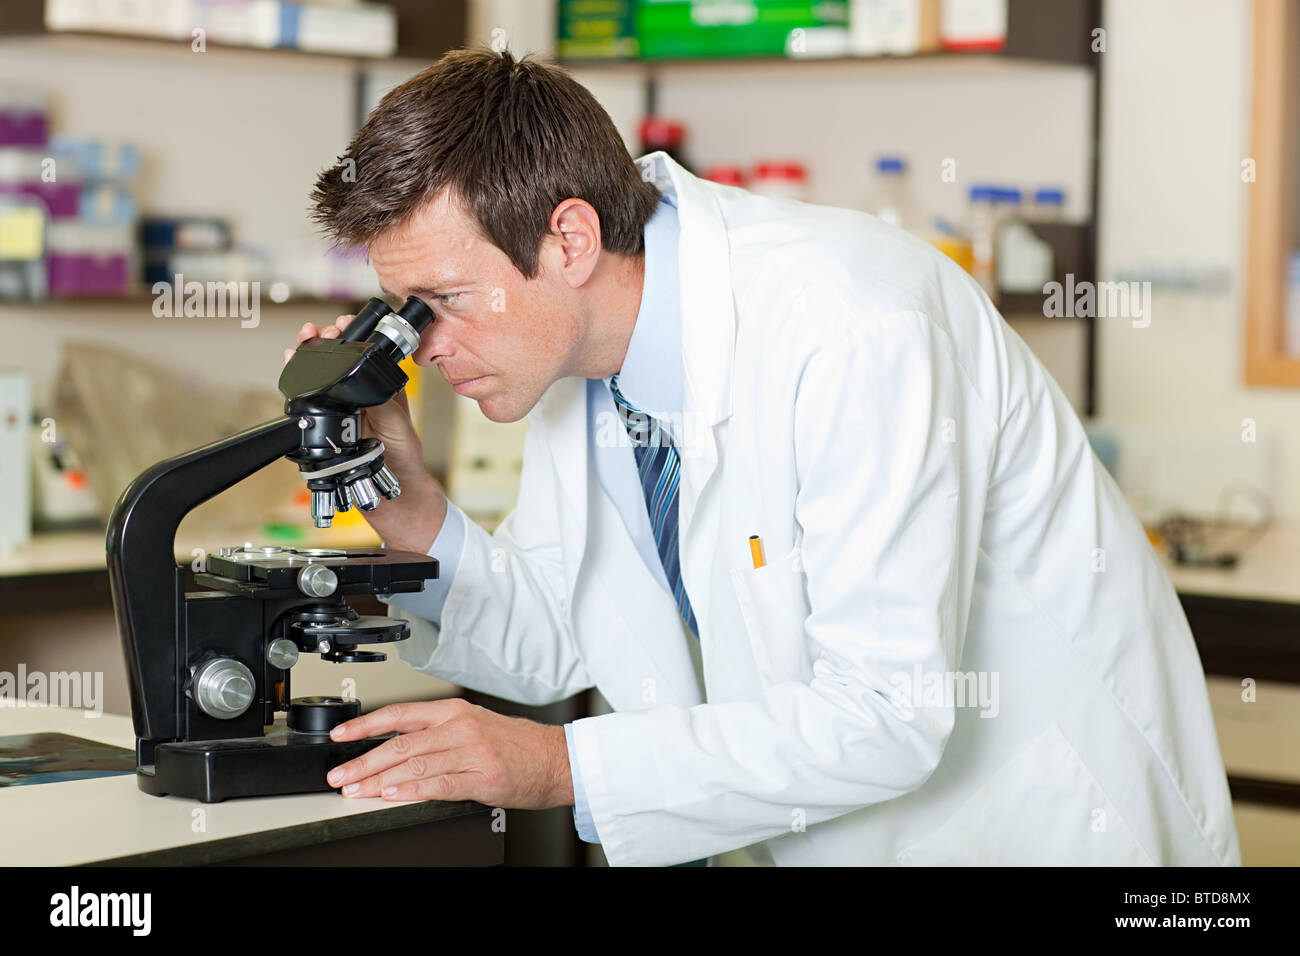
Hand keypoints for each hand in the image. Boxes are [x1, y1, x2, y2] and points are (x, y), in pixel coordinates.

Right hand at [285, 315, 446, 552]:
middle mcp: (360, 398)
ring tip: (302, 343)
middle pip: (337, 363)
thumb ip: (385, 403)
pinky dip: (298, 385)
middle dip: (324, 343)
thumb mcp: (399, 427)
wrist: (391, 497)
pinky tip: (292, 369)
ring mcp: (341, 412)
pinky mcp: (327, 428)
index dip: (352, 337)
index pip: (365, 355)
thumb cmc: (404, 461)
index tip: (343, 326)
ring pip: (321, 379)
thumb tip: (370, 378)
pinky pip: (310, 402)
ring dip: (309, 359)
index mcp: (381, 391)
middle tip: (315, 332)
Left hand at [325, 699, 574, 809]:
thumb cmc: (518, 747)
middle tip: (340, 774)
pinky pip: (439, 784)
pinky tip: (391, 795)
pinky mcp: (482, 777)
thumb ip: (439, 734)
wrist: (557, 760)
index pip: (400, 714)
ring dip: (378, 780)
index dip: (365, 724)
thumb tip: (396, 750)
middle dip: (363, 760)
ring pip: (413, 763)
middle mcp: (460, 727)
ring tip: (356, 790)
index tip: (340, 735)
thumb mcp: (476, 727)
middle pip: (400, 743)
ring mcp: (471, 751)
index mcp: (455, 711)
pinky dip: (411, 790)